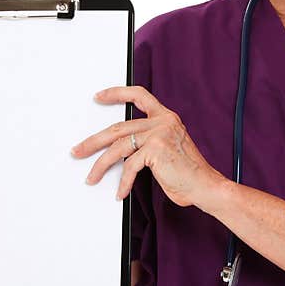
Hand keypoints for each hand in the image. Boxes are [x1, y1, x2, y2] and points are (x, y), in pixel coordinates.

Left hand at [71, 86, 226, 207]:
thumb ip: (146, 143)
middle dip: (94, 141)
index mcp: (166, 118)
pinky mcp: (156, 149)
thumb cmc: (187, 173)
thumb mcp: (165, 151)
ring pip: (118, 146)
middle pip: (118, 127)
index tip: (99, 96)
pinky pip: (130, 166)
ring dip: (101, 164)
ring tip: (91, 176)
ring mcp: (159, 133)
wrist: (205, 186)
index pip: (139, 96)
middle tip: (78, 150)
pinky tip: (120, 192)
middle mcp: (163, 121)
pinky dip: (123, 182)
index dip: (117, 94)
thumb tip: (118, 151)